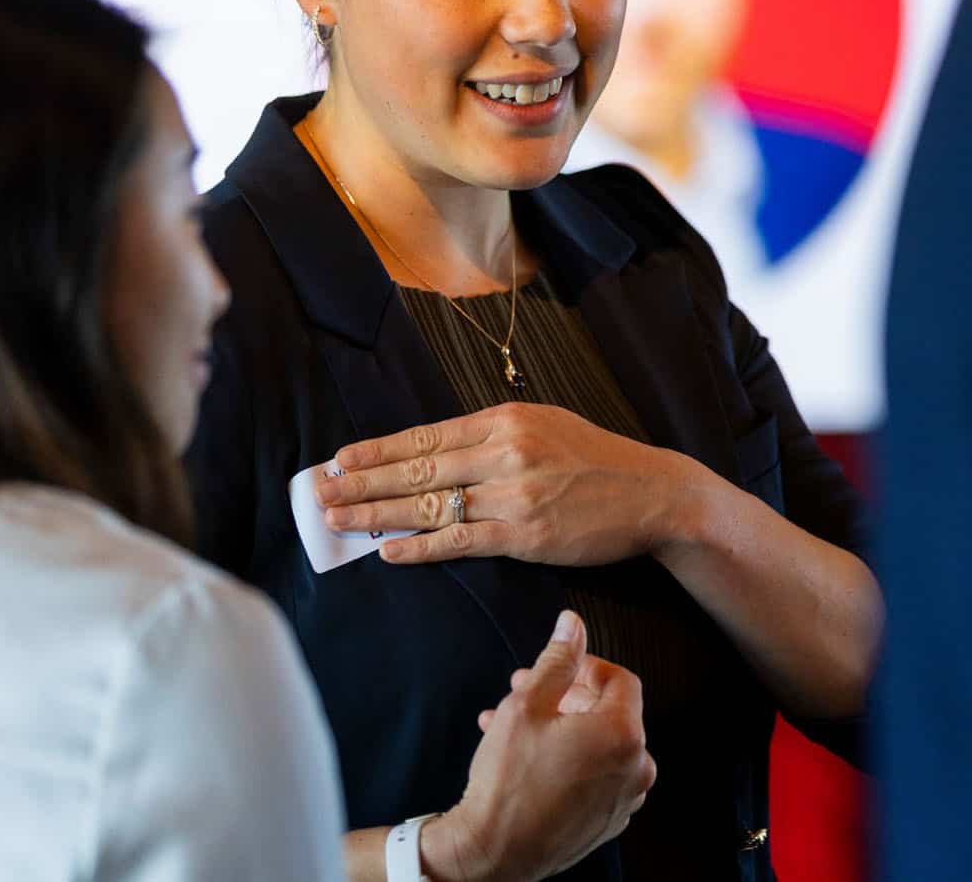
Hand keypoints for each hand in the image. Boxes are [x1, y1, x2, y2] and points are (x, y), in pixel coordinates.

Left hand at [315, 402, 703, 566]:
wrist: (651, 493)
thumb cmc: (594, 460)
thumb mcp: (544, 426)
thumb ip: (492, 434)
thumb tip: (434, 450)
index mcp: (504, 419)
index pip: (425, 435)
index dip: (378, 449)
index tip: (340, 458)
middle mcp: (504, 450)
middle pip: (417, 468)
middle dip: (362, 482)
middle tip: (320, 493)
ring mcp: (513, 493)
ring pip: (430, 505)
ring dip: (377, 515)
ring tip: (338, 522)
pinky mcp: (525, 535)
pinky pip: (459, 541)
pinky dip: (419, 547)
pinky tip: (388, 552)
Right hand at [424, 610, 655, 881]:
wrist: (493, 853)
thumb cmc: (508, 781)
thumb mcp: (527, 704)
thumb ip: (557, 659)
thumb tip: (573, 624)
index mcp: (623, 735)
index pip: (620, 680)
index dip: (587, 667)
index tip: (558, 668)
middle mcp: (635, 768)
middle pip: (610, 713)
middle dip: (567, 696)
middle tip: (526, 690)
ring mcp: (624, 800)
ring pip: (598, 745)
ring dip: (562, 727)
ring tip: (513, 722)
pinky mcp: (607, 822)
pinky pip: (595, 777)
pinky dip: (569, 760)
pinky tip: (527, 756)